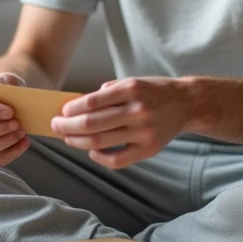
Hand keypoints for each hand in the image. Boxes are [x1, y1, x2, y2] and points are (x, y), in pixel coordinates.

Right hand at [0, 72, 28, 165]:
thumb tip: (10, 87)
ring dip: (7, 141)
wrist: (7, 100)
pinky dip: (13, 152)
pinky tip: (25, 142)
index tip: (11, 111)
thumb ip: (7, 82)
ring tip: (22, 132)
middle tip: (18, 123)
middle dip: (2, 128)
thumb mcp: (6, 80)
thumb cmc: (6, 89)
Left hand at [50, 76, 200, 168]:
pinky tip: (91, 151)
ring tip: (68, 138)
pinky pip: (117, 160)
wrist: (187, 104)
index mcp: (132, 89)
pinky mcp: (149, 149)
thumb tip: (78, 106)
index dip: (73, 109)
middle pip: (93, 124)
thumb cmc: (154, 91)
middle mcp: (138, 110)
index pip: (93, 102)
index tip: (62, 112)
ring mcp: (144, 132)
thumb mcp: (132, 81)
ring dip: (78, 141)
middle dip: (68, 126)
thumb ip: (107, 92)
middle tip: (56, 126)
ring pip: (101, 142)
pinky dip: (99, 157)